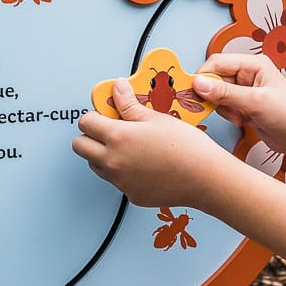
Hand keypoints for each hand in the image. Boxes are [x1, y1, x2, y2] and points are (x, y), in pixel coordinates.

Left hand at [72, 78, 235, 207]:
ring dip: (104, 154)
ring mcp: (120, 181)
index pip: (85, 123)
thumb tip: (117, 89)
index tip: (106, 113)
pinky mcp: (131, 195)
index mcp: (117, 137)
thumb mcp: (156, 117)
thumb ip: (129, 105)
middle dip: (91, 136)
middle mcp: (113, 161)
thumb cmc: (186, 146)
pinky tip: (145, 164)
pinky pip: (117, 181)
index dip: (94, 115)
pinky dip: (124, 172)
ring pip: (96, 166)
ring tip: (130, 147)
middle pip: (80, 147)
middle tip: (110, 130)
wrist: (205, 177)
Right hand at [193, 52, 285, 164]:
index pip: (218, 62)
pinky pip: (225, 106)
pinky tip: (241, 121)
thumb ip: (225, 93)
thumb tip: (199, 84)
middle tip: (215, 108)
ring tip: (238, 117)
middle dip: (214, 96)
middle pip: (215, 78)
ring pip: (218, 94)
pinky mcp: (244, 105)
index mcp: (253, 64)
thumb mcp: (255, 102)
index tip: (193, 92)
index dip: (204, 76)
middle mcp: (248, 74)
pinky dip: (228, 115)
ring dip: (223, 108)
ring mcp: (246, 90)